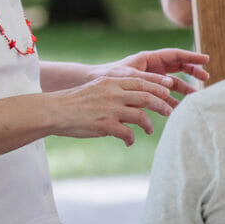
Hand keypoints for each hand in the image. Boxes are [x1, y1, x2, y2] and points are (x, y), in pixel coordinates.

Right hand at [52, 76, 179, 145]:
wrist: (56, 111)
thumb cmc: (76, 101)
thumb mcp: (98, 88)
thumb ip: (116, 90)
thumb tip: (135, 98)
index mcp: (112, 82)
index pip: (141, 82)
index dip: (158, 86)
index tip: (169, 91)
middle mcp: (113, 94)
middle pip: (146, 97)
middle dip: (161, 105)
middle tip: (169, 111)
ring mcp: (110, 110)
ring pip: (141, 116)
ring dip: (149, 125)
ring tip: (149, 130)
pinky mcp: (105, 126)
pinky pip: (128, 133)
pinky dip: (131, 139)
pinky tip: (130, 142)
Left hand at [96, 49, 209, 96]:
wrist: (94, 84)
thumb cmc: (110, 77)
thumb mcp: (130, 77)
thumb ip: (150, 81)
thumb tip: (170, 85)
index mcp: (150, 58)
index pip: (176, 55)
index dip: (192, 56)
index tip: (206, 59)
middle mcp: (153, 67)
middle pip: (178, 67)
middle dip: (192, 71)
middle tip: (206, 77)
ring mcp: (151, 78)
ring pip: (173, 82)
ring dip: (184, 88)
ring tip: (196, 96)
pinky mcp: (147, 90)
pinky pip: (164, 94)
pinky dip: (172, 99)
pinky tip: (179, 107)